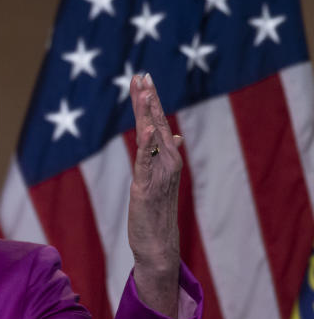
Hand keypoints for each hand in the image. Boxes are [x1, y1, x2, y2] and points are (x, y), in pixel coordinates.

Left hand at [127, 73, 182, 318]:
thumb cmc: (156, 212)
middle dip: (148, 98)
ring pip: (153, 138)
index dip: (148, 100)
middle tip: (141, 74)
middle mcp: (167, 162)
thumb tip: (177, 135)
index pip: (157, 122)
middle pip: (157, 123)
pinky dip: (147, 145)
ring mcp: (159, 174)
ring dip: (149, 113)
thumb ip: (163, 155)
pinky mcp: (146, 188)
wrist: (158, 245)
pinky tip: (147, 128)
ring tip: (144, 91)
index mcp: (167, 158)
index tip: (142, 77)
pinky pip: (146, 162)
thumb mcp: (159, 180)